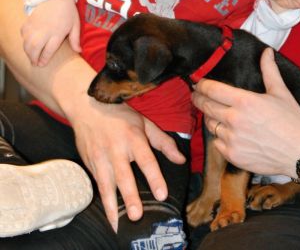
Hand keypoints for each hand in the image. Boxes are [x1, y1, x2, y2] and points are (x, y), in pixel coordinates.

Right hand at [20, 0, 80, 65]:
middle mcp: (45, 30)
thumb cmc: (67, 10)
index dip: (44, 59)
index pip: (48, 50)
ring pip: (26, 43)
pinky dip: (24, 39)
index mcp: (58, 32)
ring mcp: (35, 26)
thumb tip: (79, 51)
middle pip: (34, 48)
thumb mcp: (75, 24)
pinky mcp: (29, 21)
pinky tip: (28, 43)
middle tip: (35, 63)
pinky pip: (23, 33)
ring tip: (31, 56)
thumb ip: (75, 39)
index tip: (42, 64)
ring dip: (27, 52)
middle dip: (33, 58)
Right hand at [70, 95, 185, 231]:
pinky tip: (108, 215)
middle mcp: (116, 148)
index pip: (146, 160)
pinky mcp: (89, 163)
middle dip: (130, 196)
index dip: (154, 177)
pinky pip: (97, 184)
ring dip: (111, 206)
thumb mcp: (145, 123)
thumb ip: (164, 142)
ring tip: (117, 224)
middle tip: (137, 215)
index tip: (162, 194)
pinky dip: (102, 200)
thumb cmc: (120, 115)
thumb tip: (181, 160)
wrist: (86, 106)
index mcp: (133, 137)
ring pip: (106, 184)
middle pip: (123, 175)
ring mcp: (100, 157)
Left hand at [192, 48, 299, 175]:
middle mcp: (234, 120)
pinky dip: (219, 137)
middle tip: (196, 95)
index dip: (202, 85)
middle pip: (206, 106)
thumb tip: (266, 51)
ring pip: (210, 125)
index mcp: (244, 101)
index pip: (212, 89)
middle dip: (198, 99)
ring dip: (210, 118)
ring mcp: (232, 139)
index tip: (198, 84)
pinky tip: (226, 133)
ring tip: (214, 114)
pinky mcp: (233, 156)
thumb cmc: (292, 120)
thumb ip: (269, 70)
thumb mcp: (281, 91)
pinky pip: (216, 143)